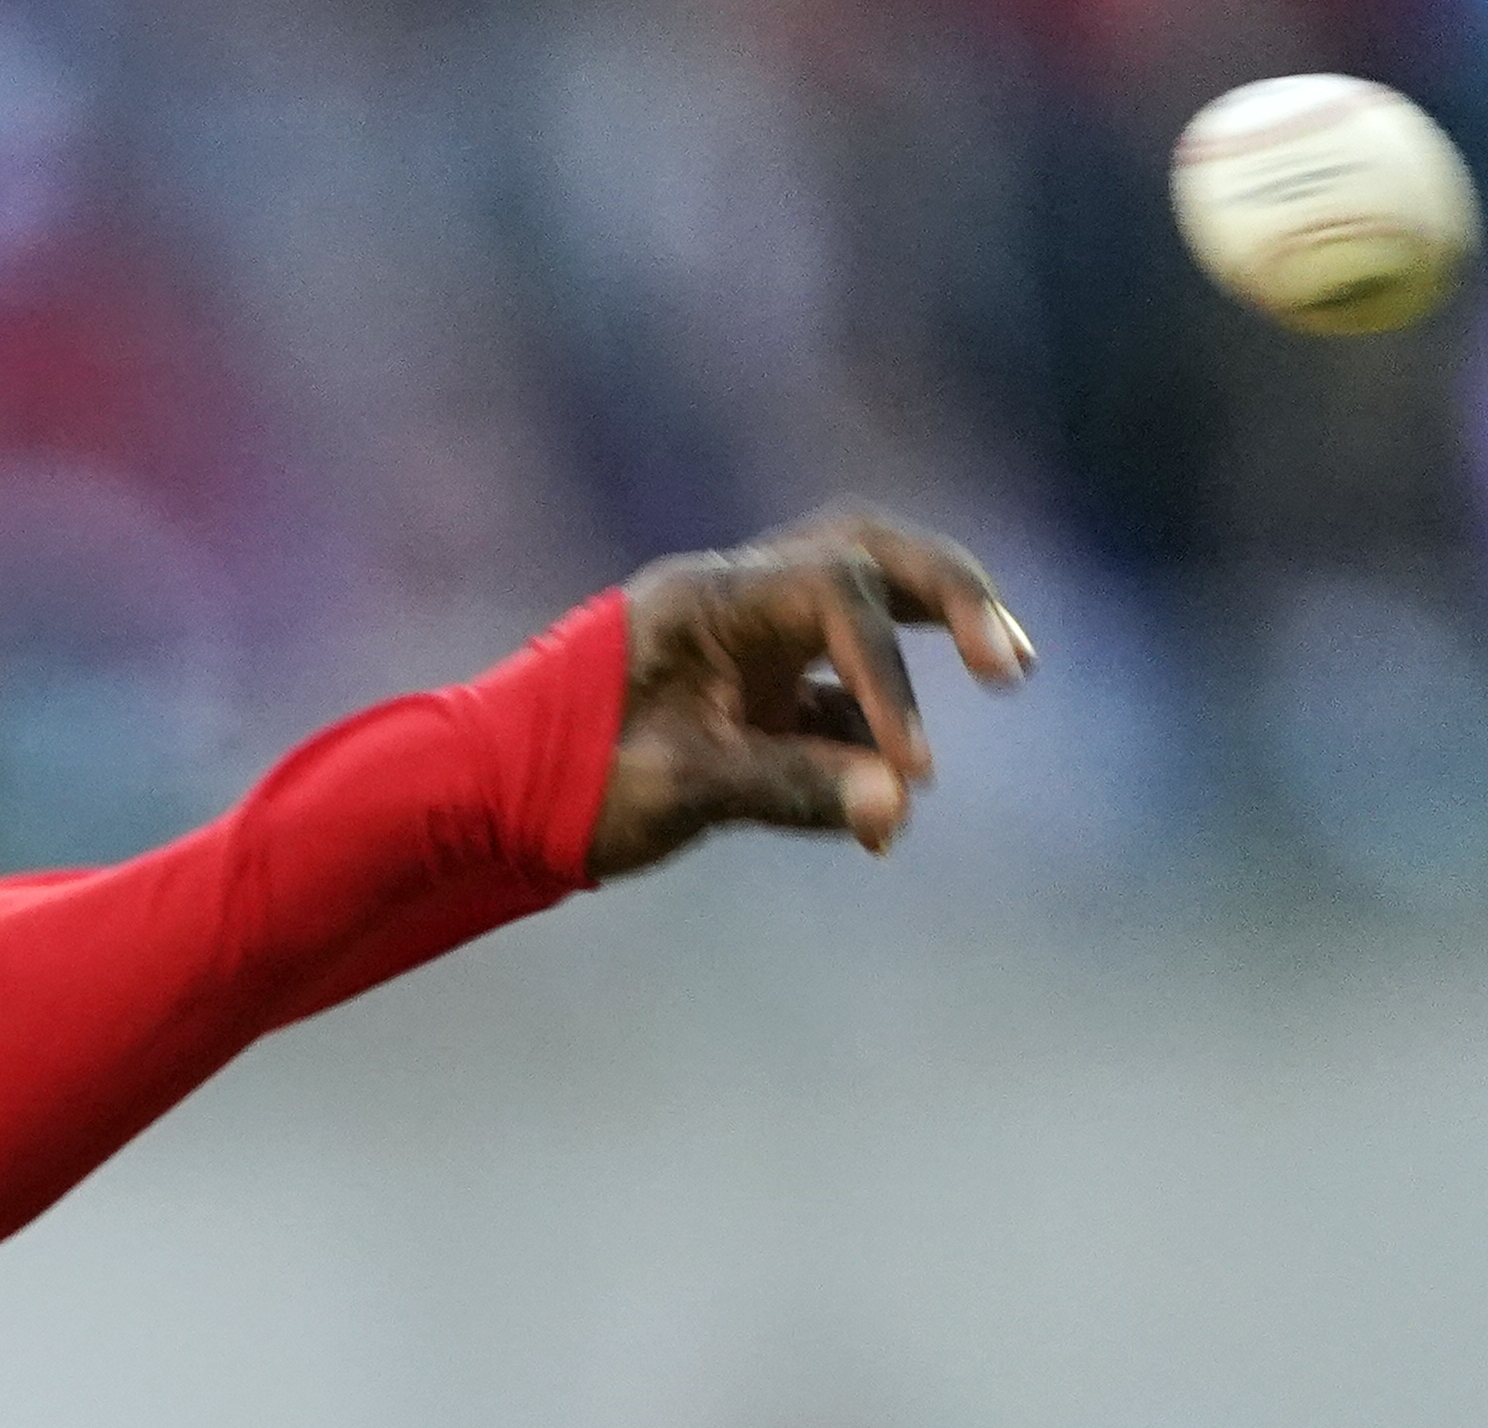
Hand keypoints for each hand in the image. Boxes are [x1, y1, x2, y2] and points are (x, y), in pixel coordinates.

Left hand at [590, 505, 1033, 880]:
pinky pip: (826, 698)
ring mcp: (738, 644)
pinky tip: (884, 813)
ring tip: (1007, 673)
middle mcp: (731, 600)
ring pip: (859, 610)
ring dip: (926, 647)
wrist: (476, 806)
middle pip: (870, 555)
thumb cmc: (557, 786)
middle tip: (1011, 658)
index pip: (836, 596)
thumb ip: (790, 791)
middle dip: (952, 596)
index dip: (891, 675)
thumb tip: (899, 806)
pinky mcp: (741, 696)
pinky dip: (865, 741)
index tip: (912, 762)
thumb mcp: (678, 790)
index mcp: (708, 598)